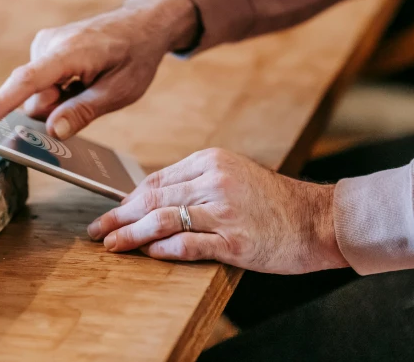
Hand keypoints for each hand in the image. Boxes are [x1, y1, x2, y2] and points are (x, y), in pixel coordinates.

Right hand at [0, 0, 198, 138]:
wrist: (143, 25)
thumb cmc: (135, 57)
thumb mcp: (119, 91)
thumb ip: (83, 111)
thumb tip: (53, 132)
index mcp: (69, 52)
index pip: (28, 81)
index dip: (1, 104)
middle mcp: (49, 43)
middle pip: (35, 97)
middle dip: (56, 109)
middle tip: (90, 98)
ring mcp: (45, 44)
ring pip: (39, 93)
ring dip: (62, 99)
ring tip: (92, 83)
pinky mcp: (45, 48)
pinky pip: (43, 82)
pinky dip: (61, 89)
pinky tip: (84, 79)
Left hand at [87, 148, 348, 273]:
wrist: (316, 220)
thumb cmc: (272, 201)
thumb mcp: (232, 176)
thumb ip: (195, 183)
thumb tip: (150, 200)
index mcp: (211, 161)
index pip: (156, 180)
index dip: (127, 199)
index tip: (109, 212)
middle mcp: (215, 180)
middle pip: (154, 199)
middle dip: (120, 216)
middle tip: (97, 229)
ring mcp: (224, 211)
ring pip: (164, 220)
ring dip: (132, 234)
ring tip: (112, 244)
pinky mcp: (234, 241)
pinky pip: (188, 244)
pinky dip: (164, 249)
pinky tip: (149, 253)